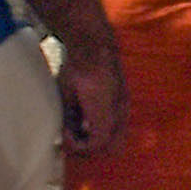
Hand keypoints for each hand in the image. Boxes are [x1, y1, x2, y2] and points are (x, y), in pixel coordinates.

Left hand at [56, 34, 128, 155]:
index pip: (97, 144)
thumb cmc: (78, 67)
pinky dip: (105, 125)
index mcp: (104, 112)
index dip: (79, 146)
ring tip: (82, 126)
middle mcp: (119, 111)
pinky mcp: (125, 98)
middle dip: (93, 147)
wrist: (95, 43)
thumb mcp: (67, 94)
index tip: (65, 135)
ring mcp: (125, 105)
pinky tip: (90, 114)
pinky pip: (119, 122)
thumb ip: (70, 117)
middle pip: (113, 145)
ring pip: (119, 134)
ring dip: (101, 136)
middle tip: (75, 138)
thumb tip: (66, 134)